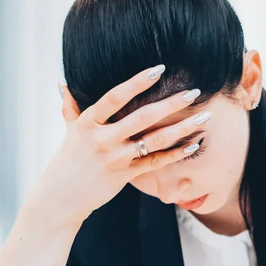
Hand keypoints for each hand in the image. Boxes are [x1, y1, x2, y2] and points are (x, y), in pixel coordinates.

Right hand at [25, 65, 210, 229]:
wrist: (61, 197)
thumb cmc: (67, 162)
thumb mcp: (69, 132)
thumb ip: (70, 108)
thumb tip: (63, 84)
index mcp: (88, 123)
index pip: (115, 97)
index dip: (137, 82)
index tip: (159, 68)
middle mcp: (103, 139)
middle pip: (142, 117)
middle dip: (171, 103)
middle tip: (194, 92)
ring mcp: (115, 158)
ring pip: (155, 141)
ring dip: (182, 129)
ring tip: (205, 118)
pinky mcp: (125, 175)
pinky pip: (155, 163)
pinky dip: (175, 154)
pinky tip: (194, 145)